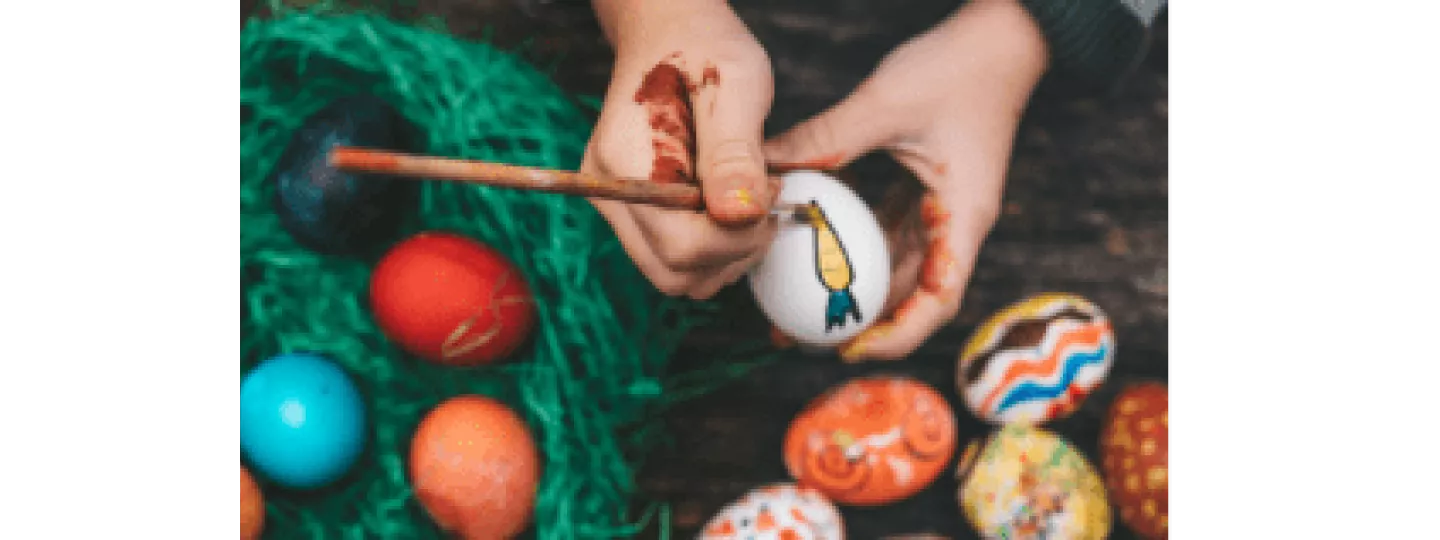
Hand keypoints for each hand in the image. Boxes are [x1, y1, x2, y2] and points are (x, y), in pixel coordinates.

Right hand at [583, 0, 777, 298]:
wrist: (670, 31)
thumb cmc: (706, 49)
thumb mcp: (735, 88)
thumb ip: (735, 154)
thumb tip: (739, 216)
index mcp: (625, 162)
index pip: (681, 248)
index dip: (737, 237)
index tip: (769, 193)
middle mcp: (608, 191)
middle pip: (674, 273)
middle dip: (733, 252)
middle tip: (764, 201)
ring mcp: (616, 204)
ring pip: (675, 275)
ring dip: (726, 255)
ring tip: (749, 199)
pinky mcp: (631, 211)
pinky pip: (674, 257)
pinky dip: (713, 247)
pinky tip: (732, 204)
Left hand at [764, 0, 1049, 360]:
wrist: (1001, 35)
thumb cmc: (957, 67)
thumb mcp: (885, 103)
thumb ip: (826, 140)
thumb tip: (764, 167)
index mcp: (963, 218)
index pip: (938, 301)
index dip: (896, 335)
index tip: (847, 348)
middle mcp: (955, 223)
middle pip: (910, 294)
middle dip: (859, 322)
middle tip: (797, 332)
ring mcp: (941, 208)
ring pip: (894, 266)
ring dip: (852, 286)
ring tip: (793, 301)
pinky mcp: (925, 189)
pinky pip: (886, 230)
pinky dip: (852, 243)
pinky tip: (809, 245)